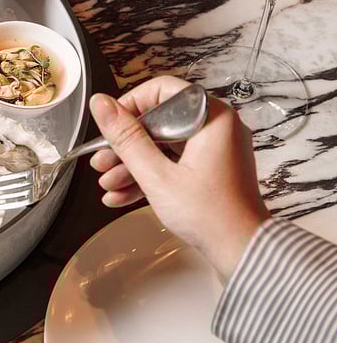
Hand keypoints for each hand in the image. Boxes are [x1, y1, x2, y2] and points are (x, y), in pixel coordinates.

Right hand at [89, 75, 270, 279]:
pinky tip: (122, 195)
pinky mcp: (209, 168)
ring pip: (162, 145)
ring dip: (132, 164)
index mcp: (211, 118)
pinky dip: (149, 175)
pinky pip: (173, 162)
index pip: (162, 91)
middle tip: (102, 161)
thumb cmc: (210, 215)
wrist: (242, 252)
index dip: (130, 106)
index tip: (110, 126)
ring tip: (107, 184)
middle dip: (125, 145)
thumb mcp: (157, 175)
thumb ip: (126, 137)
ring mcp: (213, 149)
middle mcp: (215, 127)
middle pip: (158, 121)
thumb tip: (101, 104)